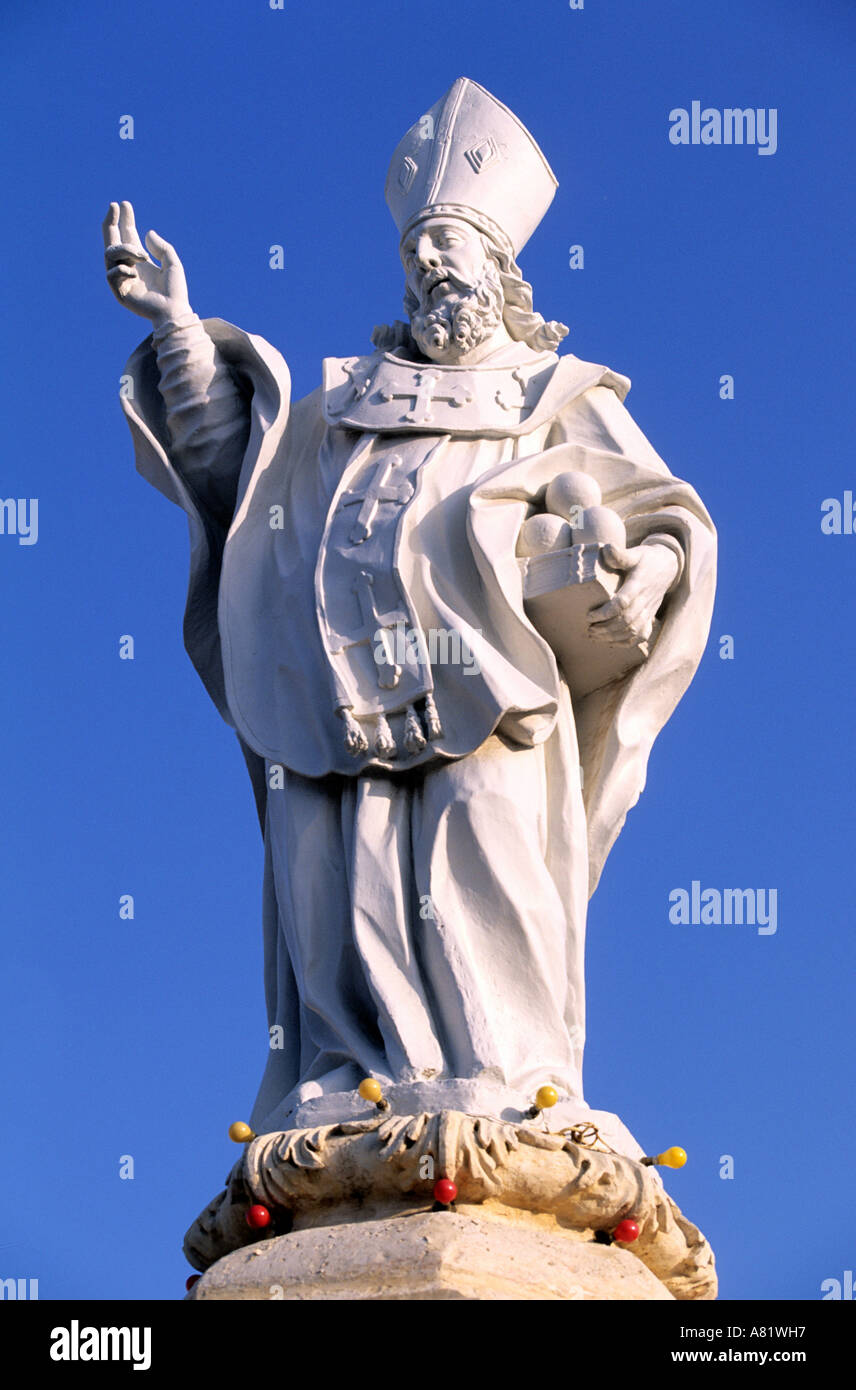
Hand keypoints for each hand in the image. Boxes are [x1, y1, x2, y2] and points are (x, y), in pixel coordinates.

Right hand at [102, 201, 190, 325]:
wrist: (173, 311)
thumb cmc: (175, 291)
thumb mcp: (172, 263)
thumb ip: (162, 247)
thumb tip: (147, 232)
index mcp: (139, 259)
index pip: (127, 235)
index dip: (125, 219)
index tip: (124, 204)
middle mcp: (127, 266)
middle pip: (111, 240)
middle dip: (111, 222)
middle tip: (114, 206)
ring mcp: (121, 278)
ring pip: (110, 253)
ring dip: (126, 250)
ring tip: (143, 256)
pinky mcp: (118, 291)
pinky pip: (111, 273)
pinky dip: (123, 268)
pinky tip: (135, 272)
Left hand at [587, 542, 678, 645]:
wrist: (667, 566)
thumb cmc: (646, 559)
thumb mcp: (635, 553)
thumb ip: (620, 554)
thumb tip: (607, 548)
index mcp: (639, 584)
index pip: (622, 603)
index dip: (605, 612)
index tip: (589, 616)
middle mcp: (645, 600)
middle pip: (626, 620)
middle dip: (605, 628)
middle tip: (588, 629)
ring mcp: (649, 610)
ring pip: (632, 630)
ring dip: (612, 637)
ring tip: (594, 636)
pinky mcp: (651, 617)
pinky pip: (642, 635)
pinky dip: (627, 642)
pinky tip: (611, 643)